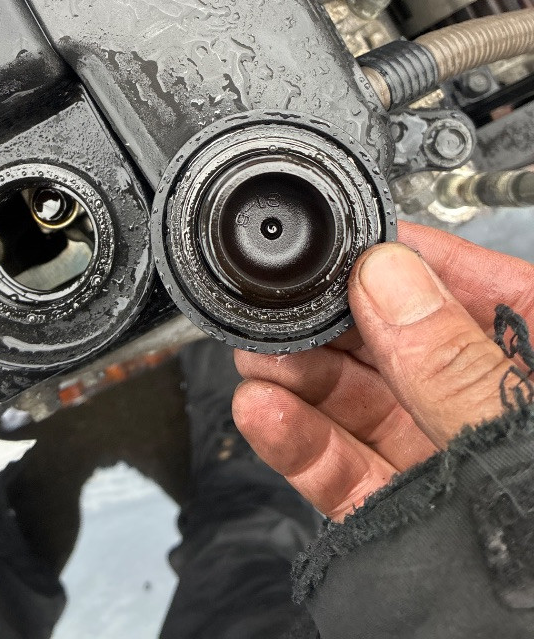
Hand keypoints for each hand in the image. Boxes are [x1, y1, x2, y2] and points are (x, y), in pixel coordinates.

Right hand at [232, 221, 533, 521]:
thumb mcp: (521, 443)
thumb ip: (456, 369)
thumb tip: (390, 279)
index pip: (469, 287)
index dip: (397, 259)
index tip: (337, 246)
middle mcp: (488, 409)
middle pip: (398, 343)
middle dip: (327, 323)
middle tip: (276, 308)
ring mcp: (448, 466)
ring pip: (361, 405)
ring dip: (298, 377)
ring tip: (256, 355)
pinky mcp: (406, 518)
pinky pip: (347, 471)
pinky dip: (300, 442)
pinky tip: (264, 411)